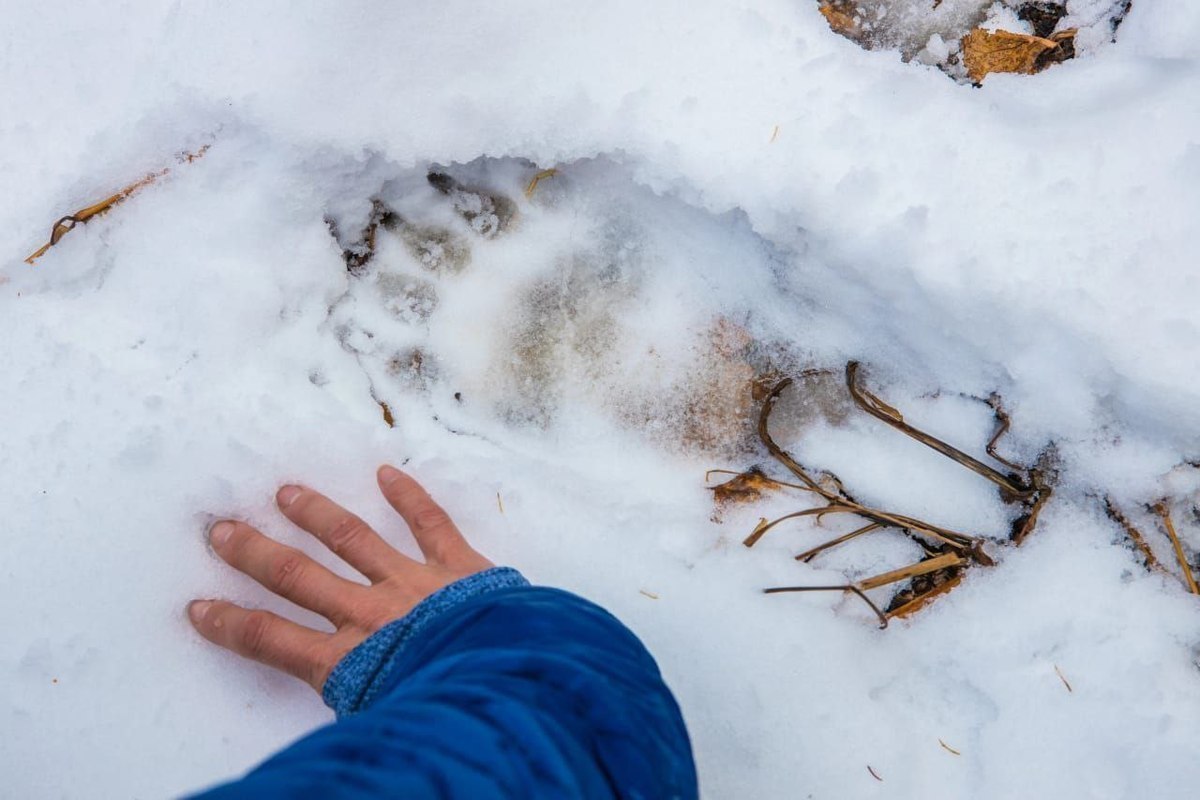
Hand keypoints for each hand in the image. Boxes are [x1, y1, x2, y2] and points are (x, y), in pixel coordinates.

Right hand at [188, 465, 492, 691]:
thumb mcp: (379, 724)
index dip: (229, 624)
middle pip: (299, 577)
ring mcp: (414, 584)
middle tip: (223, 530)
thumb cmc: (446, 717)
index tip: (198, 606)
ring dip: (317, 514)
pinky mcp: (460, 569)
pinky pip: (431, 525)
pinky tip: (388, 473)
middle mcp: (371, 615)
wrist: (508, 689)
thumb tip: (326, 721)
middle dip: (256, 554)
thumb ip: (349, 705)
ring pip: (354, 540)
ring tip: (288, 492)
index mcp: (346, 662)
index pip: (271, 640)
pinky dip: (409, 497)